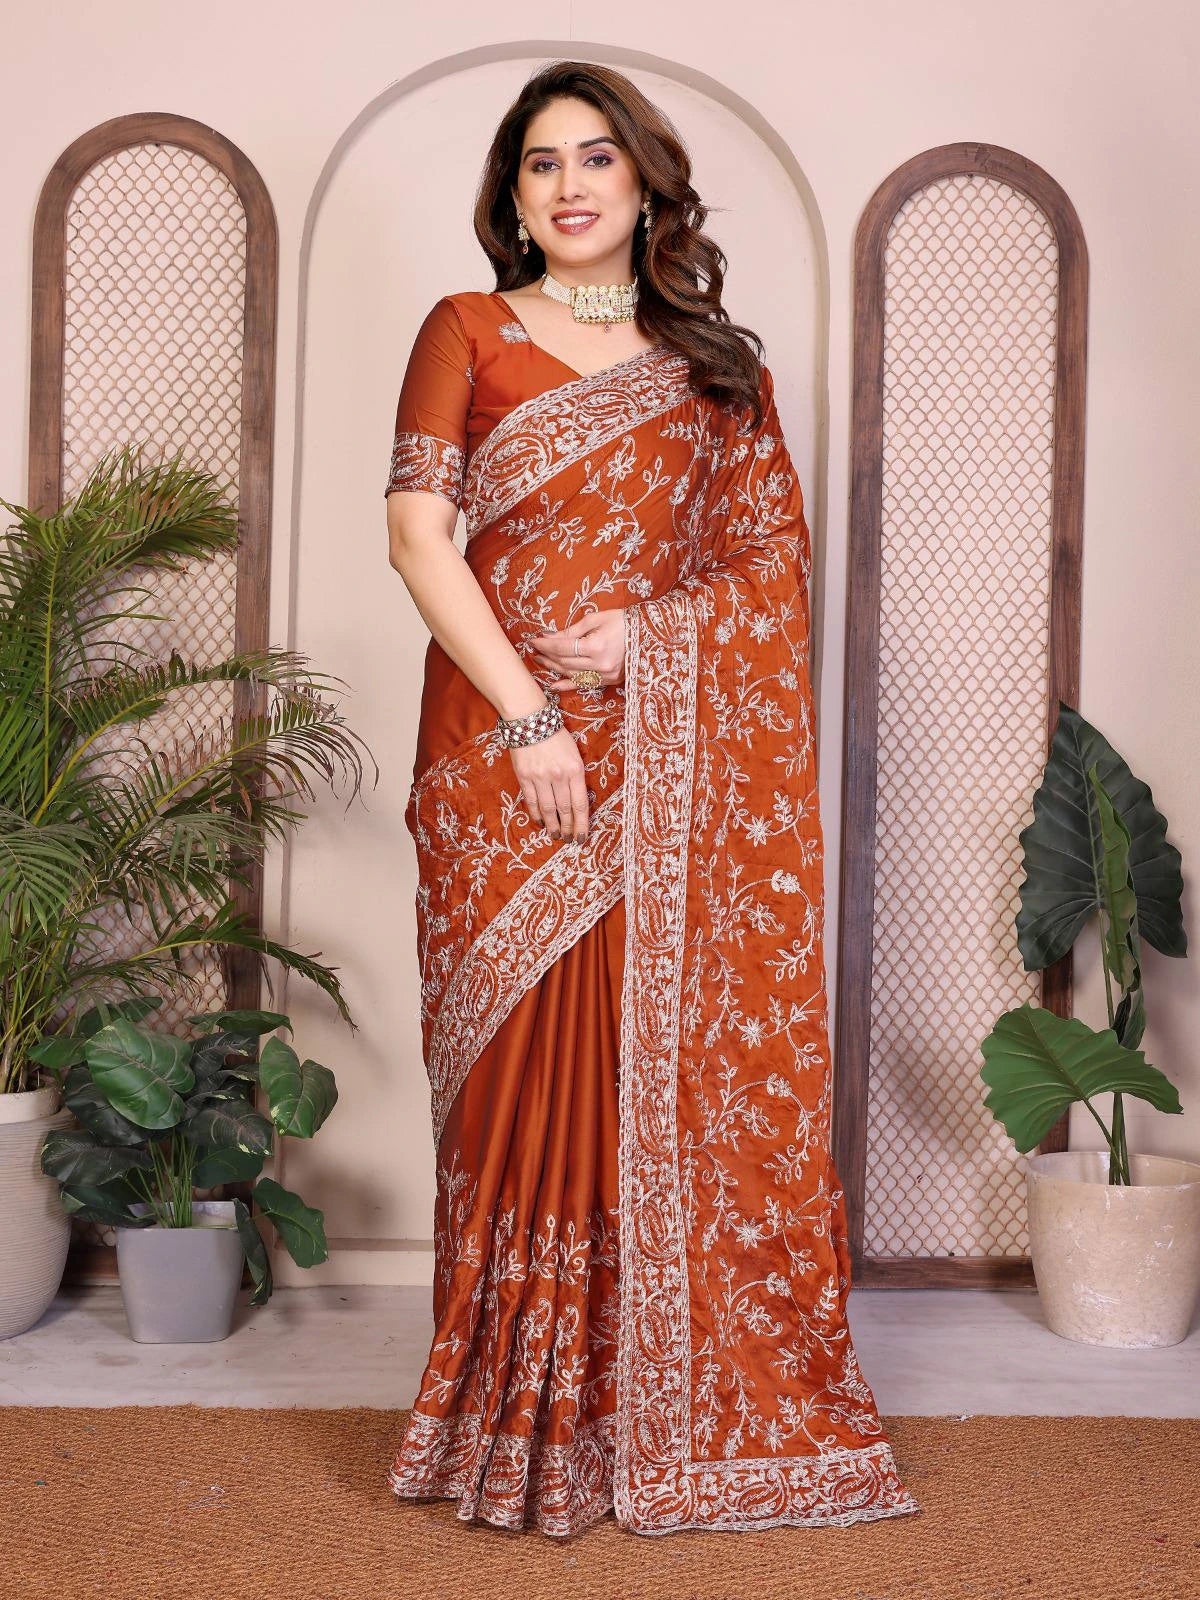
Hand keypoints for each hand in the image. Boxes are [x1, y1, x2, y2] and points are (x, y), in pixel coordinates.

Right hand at [509, 728, 589, 843]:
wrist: (530, 720)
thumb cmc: (556, 735)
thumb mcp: (574, 753)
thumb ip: (576, 776)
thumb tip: (576, 801)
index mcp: (575, 769)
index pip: (580, 804)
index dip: (582, 824)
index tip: (583, 837)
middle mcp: (558, 776)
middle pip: (565, 810)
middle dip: (569, 828)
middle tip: (570, 840)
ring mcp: (540, 777)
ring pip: (548, 809)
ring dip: (553, 825)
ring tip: (556, 835)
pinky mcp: (524, 777)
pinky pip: (532, 801)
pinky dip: (537, 814)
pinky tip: (541, 822)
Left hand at [528, 608, 626, 689]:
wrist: (649, 633)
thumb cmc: (623, 621)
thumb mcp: (596, 619)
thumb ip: (571, 630)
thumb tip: (549, 637)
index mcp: (597, 646)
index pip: (562, 647)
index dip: (545, 644)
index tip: (533, 639)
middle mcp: (600, 664)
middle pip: (565, 662)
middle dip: (547, 655)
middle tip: (534, 649)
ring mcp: (605, 675)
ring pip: (571, 674)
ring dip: (554, 668)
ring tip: (541, 660)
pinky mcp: (609, 681)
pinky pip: (584, 685)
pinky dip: (567, 685)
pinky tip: (553, 684)